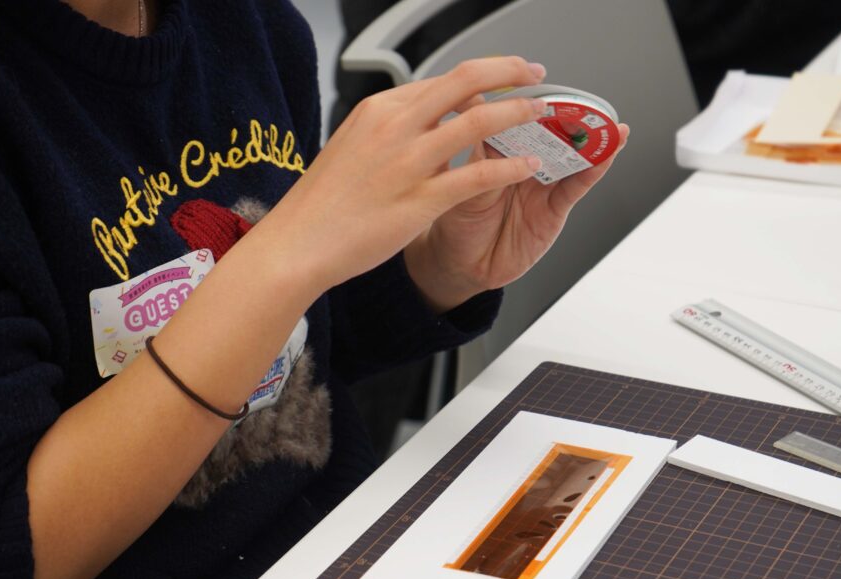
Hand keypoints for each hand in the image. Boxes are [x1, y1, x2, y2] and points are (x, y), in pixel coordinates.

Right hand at [255, 57, 552, 298]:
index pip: (442, 80)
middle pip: (466, 81)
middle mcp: (395, 126)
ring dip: (518, 114)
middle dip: (510, 73)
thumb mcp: (354, 147)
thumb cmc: (323, 204)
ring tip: (542, 115)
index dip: (482, 74)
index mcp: (379, 109)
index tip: (504, 75)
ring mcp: (409, 162)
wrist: (298, 243)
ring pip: (479, 122)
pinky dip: (510, 167)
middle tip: (537, 74)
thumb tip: (422, 124)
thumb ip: (390, 132)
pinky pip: (478, 175)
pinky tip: (528, 167)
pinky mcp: (420, 199)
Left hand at [404, 104, 629, 312]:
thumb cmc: (454, 225)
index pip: (515, 117)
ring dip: (591, 139)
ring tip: (606, 123)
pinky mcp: (555, 207)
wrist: (461, 266)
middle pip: (550, 132)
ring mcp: (541, 184)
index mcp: (495, 151)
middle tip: (581, 103)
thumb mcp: (460, 186)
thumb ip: (481, 160)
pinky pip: (578, 185)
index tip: (536, 81)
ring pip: (570, 155)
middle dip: (567, 115)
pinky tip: (609, 153)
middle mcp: (521, 163)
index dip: (527, 100)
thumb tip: (487, 124)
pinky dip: (595, 168)